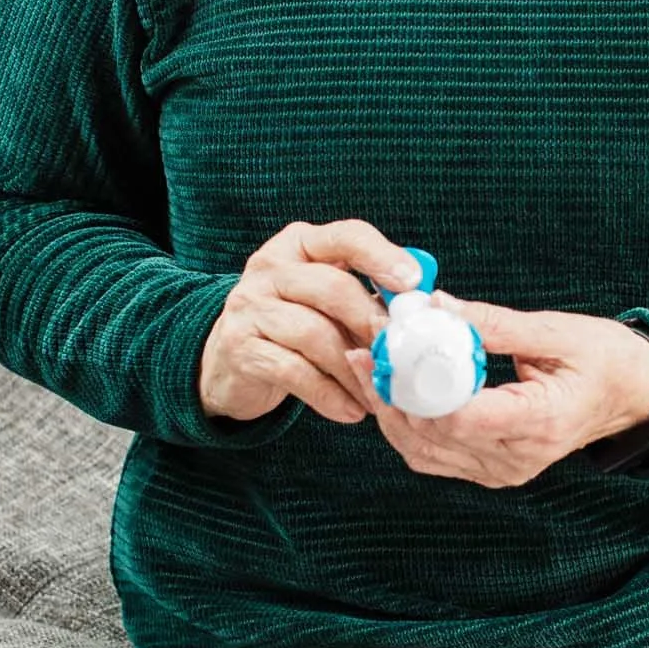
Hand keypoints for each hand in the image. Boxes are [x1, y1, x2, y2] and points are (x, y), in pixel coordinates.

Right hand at [198, 220, 421, 424]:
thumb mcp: (325, 300)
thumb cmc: (292, 325)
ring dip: (353, 369)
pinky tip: (351, 411)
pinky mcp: (240, 346)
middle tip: (399, 355)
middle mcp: (269, 267)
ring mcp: (249, 306)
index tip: (413, 283)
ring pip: (314, 333)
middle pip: (332, 288)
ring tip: (378, 394)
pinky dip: (329, 395)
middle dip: (371, 323)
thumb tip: (420, 306)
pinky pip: (294, 371)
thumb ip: (365, 295)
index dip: (382, 257)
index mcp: (299, 244)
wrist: (228, 362)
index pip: (346, 237)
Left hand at [345, 300, 648, 488]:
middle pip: (432, 437)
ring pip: (423, 453)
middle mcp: (518, 458)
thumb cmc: (605, 359)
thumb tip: (437, 306)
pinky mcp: (491, 471)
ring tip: (369, 368)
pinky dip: (407, 427)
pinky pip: (433, 457)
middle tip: (365, 352)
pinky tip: (394, 392)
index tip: (389, 351)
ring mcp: (504, 471)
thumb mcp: (557, 331)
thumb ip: (495, 323)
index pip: (461, 417)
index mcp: (541, 423)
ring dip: (391, 412)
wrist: (633, 396)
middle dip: (392, 395)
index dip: (417, 387)